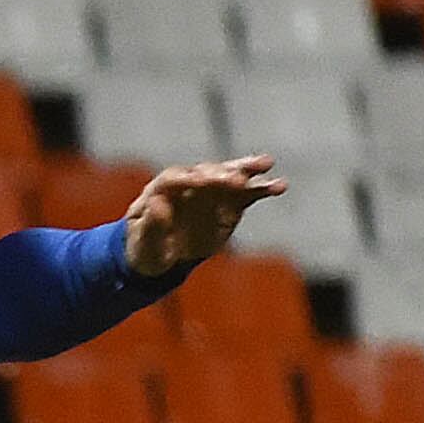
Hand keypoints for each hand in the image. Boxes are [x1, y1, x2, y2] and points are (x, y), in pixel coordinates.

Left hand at [124, 156, 286, 276]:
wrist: (161, 259)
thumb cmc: (146, 250)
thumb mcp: (142, 244)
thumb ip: (151, 225)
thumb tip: (159, 204)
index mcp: (161, 190)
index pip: (173, 178)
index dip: (185, 178)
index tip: (197, 180)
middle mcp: (187, 183)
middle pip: (204, 173)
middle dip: (220, 174)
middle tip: (236, 179)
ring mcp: (210, 191)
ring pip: (229, 176)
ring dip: (247, 169)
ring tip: (266, 164)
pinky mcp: (229, 203)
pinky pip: (248, 193)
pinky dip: (263, 189)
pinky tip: (280, 186)